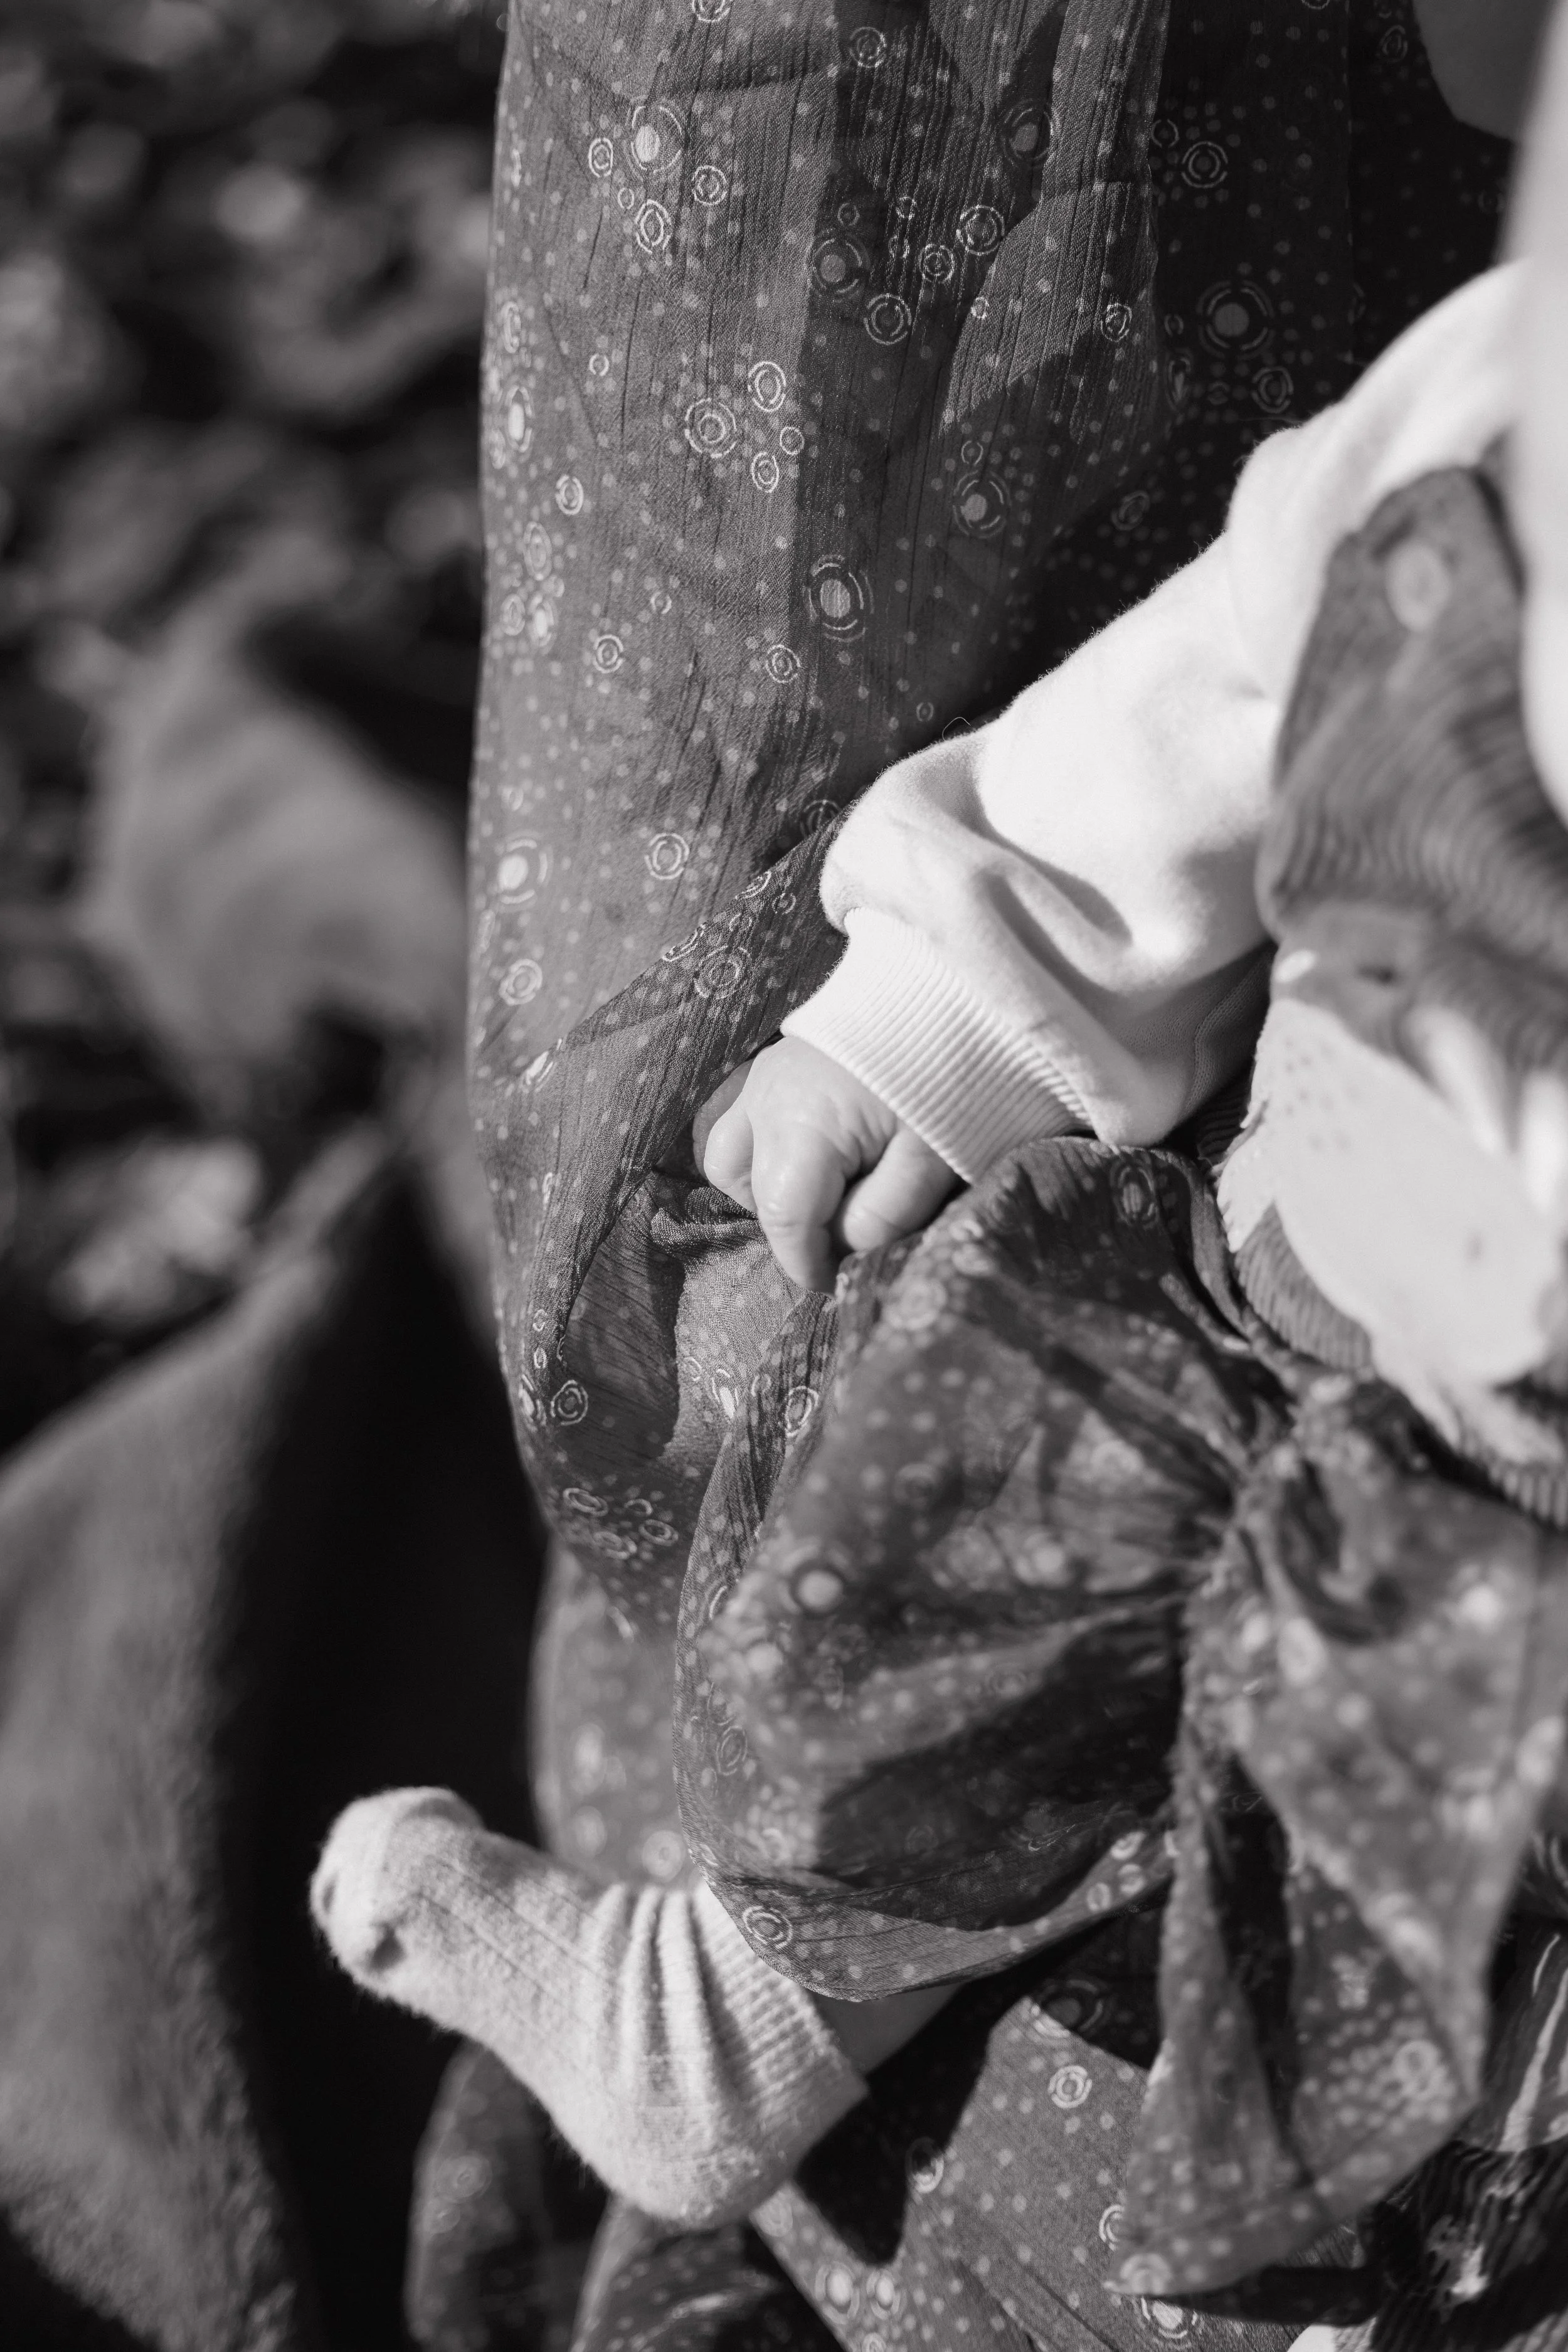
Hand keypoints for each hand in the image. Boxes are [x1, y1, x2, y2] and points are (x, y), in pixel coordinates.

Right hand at [700, 1037, 958, 1289]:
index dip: (808, 1264)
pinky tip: (817, 1163)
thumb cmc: (950, 1076)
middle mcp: (765, 1098)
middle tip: (844, 1239)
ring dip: (767, 1192)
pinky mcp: (774, 1065)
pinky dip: (768, 1156)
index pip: (785, 1219)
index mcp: (802, 1123)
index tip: (839, 1283)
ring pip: (732, 1158)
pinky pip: (744, 1125)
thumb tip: (843, 1249)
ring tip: (822, 1200)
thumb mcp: (933, 1159)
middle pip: (754, 1192)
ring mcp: (762, 1077)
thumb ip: (885, 1216)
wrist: (954, 988)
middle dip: (794, 1231)